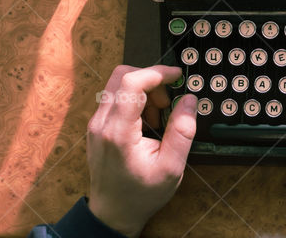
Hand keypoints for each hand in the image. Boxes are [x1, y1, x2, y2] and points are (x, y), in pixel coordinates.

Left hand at [87, 64, 195, 236]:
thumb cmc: (140, 194)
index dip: (157, 72)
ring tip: (158, 117)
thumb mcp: (171, 167)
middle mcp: (101, 123)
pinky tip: (146, 122)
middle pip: (122, 75)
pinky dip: (134, 100)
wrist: (113, 213)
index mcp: (118, 132)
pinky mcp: (96, 125)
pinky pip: (114, 97)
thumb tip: (189, 99)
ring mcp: (95, 124)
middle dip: (150, 80)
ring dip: (142, 90)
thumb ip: (182, 131)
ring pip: (117, 84)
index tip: (177, 76)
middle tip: (167, 101)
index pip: (132, 82)